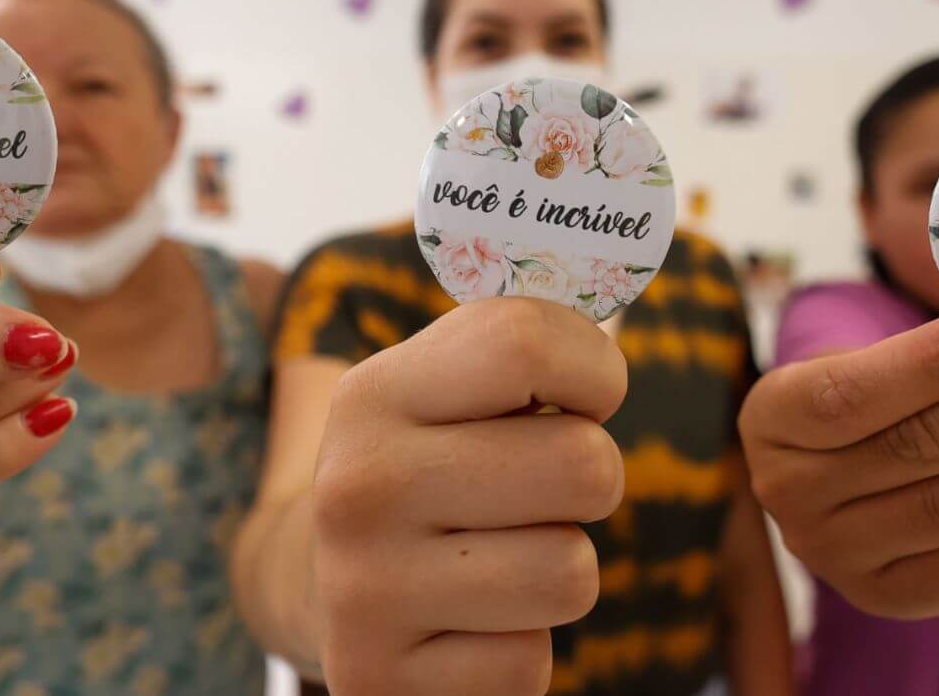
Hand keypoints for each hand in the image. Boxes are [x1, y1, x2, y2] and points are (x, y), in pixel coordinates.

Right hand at [312, 297, 626, 694]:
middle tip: (536, 490)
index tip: (584, 396)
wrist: (323, 593)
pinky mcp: (381, 680)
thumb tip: (616, 282)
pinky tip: (468, 623)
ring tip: (496, 558)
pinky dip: (518, 646)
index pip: (526, 341)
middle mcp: (357, 486)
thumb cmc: (425, 472)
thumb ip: (519, 342)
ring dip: (556, 568)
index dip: (592, 369)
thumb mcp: (440, 391)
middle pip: (582, 465)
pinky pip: (531, 660)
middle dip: (588, 481)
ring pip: (571, 572)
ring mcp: (365, 591)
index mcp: (373, 394)